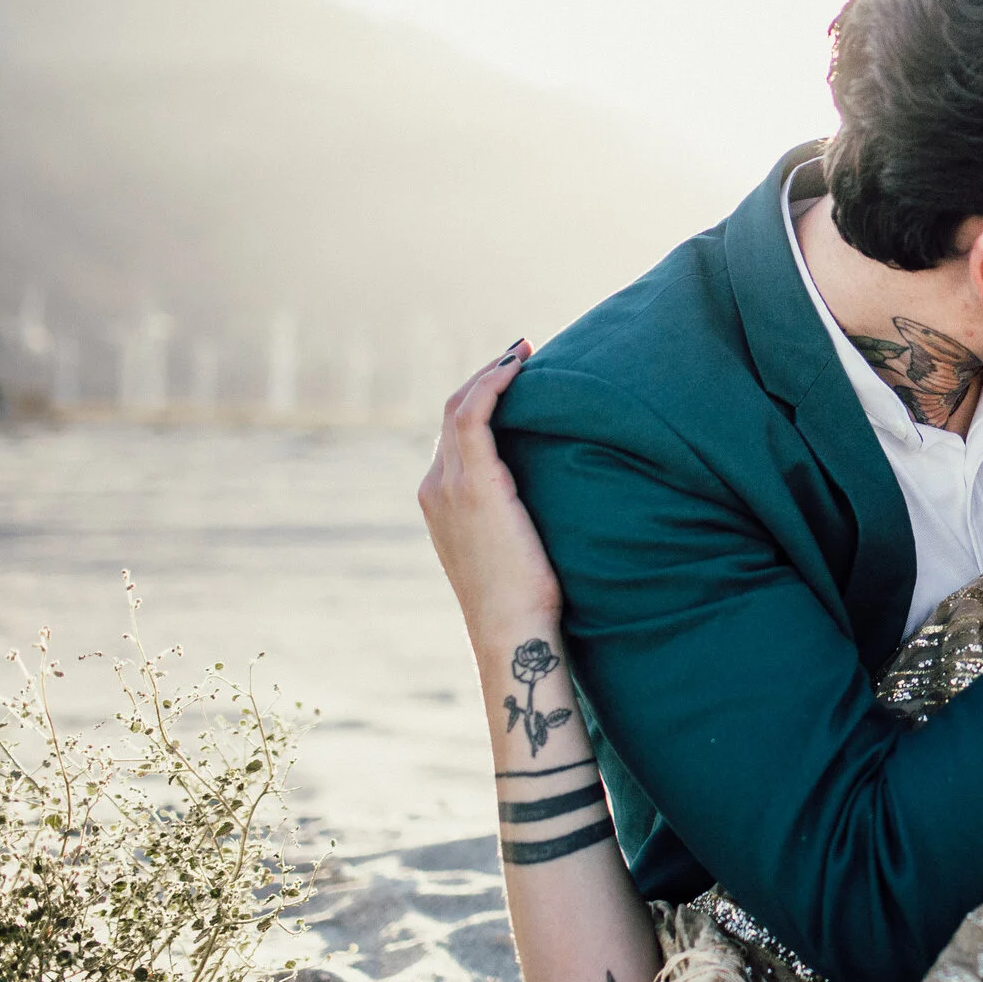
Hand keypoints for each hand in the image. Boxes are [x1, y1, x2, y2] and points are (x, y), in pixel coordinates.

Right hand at [418, 342, 562, 653]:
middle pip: (451, 412)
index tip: (516, 376)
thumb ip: (514, 515)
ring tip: (523, 352)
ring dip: (491, 373)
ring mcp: (448, 486)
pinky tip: (518, 368)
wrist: (511, 629)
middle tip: (521, 353)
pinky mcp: (473, 487)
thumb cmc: (524, 599)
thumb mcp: (512, 547)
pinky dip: (494, 385)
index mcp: (440, 500)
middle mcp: (435, 487)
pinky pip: (474, 418)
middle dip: (484, 376)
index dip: (481, 398)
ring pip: (460, 407)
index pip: (453, 434)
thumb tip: (547, 499)